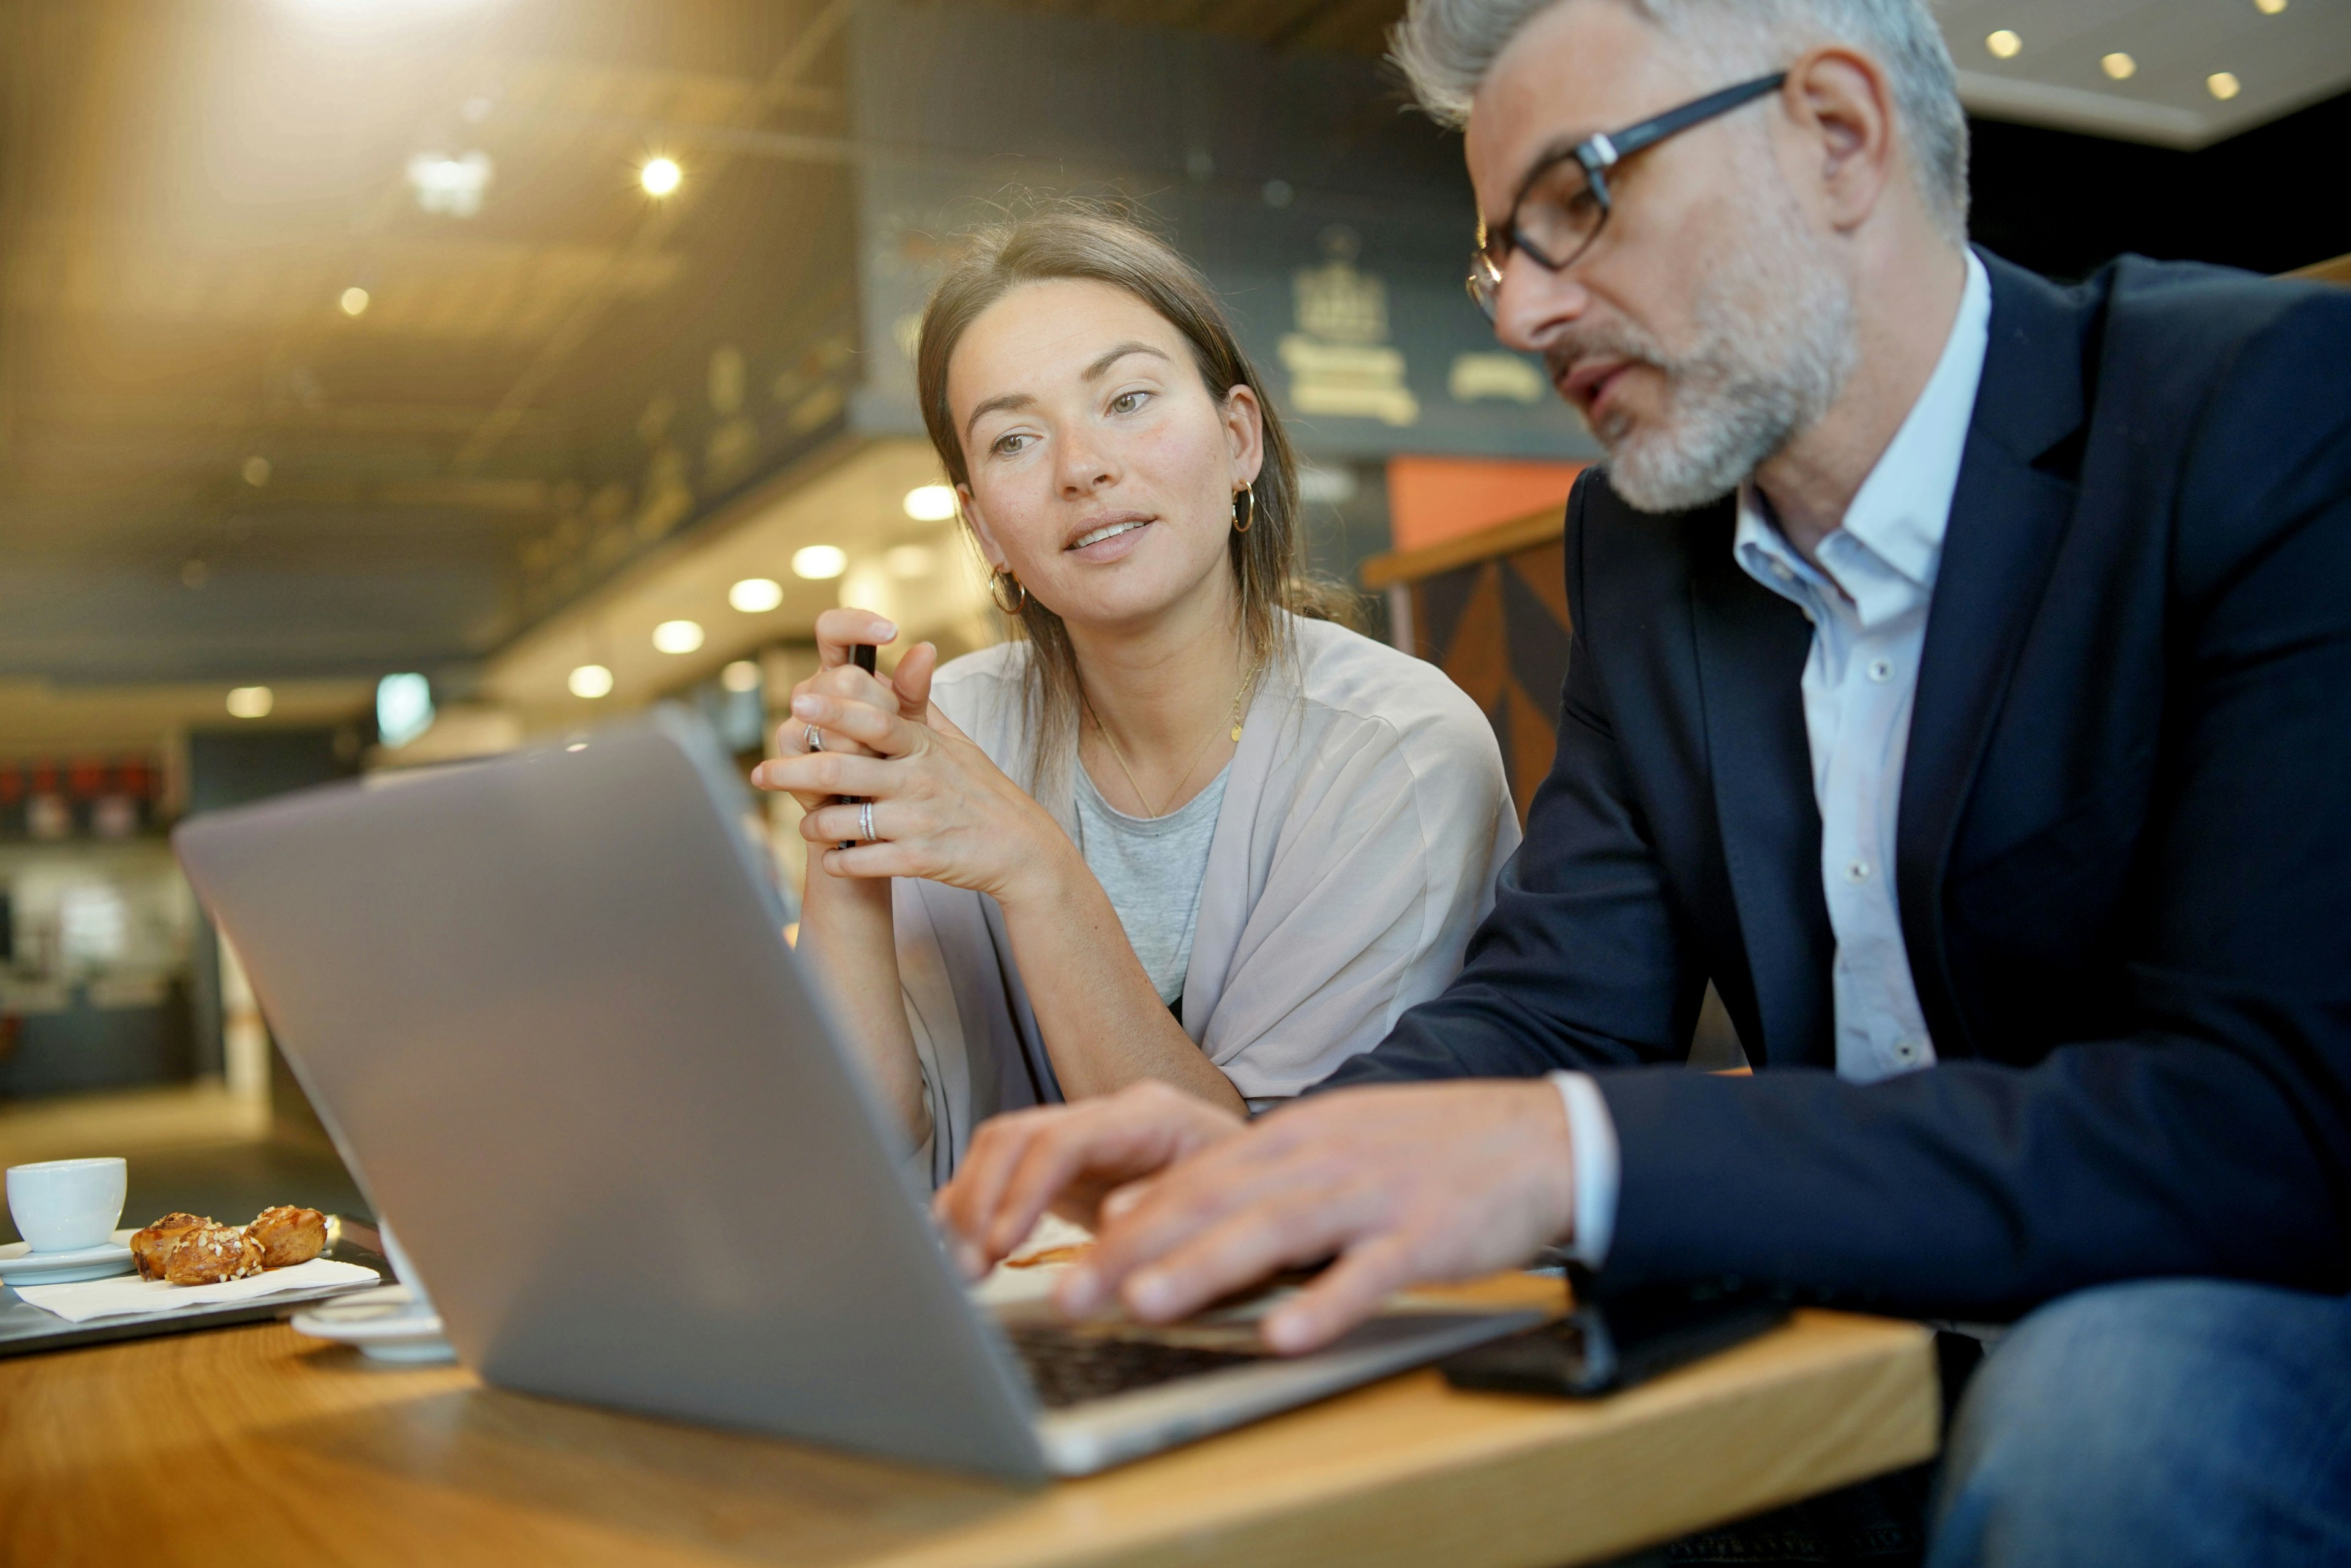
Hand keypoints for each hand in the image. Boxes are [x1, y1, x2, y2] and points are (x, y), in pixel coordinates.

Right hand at [752, 608, 936, 816]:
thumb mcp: (912, 728)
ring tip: (877, 763)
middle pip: (841, 678)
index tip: (891, 632)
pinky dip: (845, 766)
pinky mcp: (787, 760)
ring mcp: (796, 725)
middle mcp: (812, 693)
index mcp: (840, 676)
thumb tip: (926, 649)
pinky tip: (858, 780)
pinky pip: (817, 751)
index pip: (834, 631)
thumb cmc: (893, 768)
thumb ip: (914, 691)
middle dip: (877, 707)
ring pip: (829, 716)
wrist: (874, 824)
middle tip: (892, 733)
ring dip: (863, 743)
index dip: (856, 625)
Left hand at [753, 633, 1072, 905]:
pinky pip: (863, 860)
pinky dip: (839, 860)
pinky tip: (832, 857)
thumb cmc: (980, 791)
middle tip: (760, 773)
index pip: (874, 719)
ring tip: (804, 822)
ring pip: (845, 818)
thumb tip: (915, 648)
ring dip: (813, 822)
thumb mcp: (955, 742)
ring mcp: (919, 821)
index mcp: (924, 746)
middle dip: (793, 771)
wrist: (1021, 850)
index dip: (834, 710)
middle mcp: (919, 780)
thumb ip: (920, 702)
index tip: (799, 703)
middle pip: (842, 768)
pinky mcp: (920, 860)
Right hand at [932, 1081, 1246, 1278]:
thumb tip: (1110, 1227)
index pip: (1065, 1140)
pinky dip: (973, 1208)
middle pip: (1017, 1137)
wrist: (1273, 1194)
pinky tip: (962, 1250)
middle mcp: (1109, 1118)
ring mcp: (1084, 1139)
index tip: (1000, 1246)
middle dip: (981, 1202)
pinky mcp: (1068, 1171)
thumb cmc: (1258, 1203)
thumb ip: (1172, 1215)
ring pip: (1000, 1151)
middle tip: (970, 1269)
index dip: (1025, 1191)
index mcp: (1151, 1117)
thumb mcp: (1229, 1212)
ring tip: (964, 1270)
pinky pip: (1002, 1173)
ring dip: (970, 1208)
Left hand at [1055, 1081, 1575, 1353]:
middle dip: (1133, 1250)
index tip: (1060, 1258)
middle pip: (1212, 1203)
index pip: (1190, 1179)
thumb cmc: (1424, 1150)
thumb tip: (1156, 1211)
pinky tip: (1287, 1337)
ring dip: (1205, 1268)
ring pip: (1274, 1230)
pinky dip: (1326, 1304)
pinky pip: (1368, 1274)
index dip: (1124, 1221)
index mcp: (1294, 1137)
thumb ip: (1251, 1177)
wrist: (1539, 1137)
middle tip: (1068, 1293)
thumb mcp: (1332, 1143)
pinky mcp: (1426, 1235)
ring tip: (1145, 1304)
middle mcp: (1321, 1159)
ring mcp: (1373, 1195)